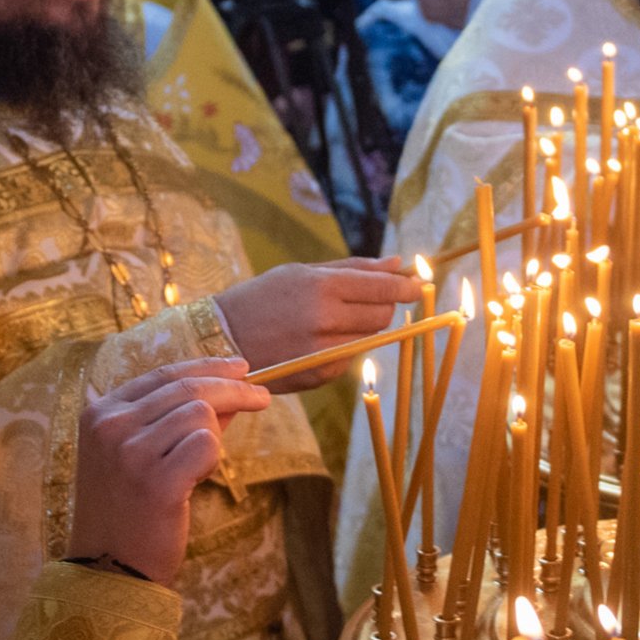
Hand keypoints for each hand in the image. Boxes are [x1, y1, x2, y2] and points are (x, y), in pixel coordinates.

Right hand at [68, 360, 274, 582]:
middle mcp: (111, 426)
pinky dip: (212, 461)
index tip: (241, 367)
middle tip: (263, 398)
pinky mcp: (156, 482)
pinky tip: (194, 481)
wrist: (109, 569)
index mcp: (100, 412)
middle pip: (189, 387)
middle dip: (234, 388)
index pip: (164, 373)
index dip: (208, 366)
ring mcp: (130, 452)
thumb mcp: (142, 454)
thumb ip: (180, 418)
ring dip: (213, 439)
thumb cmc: (129, 510)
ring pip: (202, 414)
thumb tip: (232, 390)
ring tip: (195, 470)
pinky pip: (208, 445)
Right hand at [215, 259, 422, 388]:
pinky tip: (318, 340)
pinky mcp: (318, 376)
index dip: (407, 287)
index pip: (382, 288)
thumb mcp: (301, 272)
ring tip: (335, 318)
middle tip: (365, 300)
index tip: (420, 284)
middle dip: (384, 305)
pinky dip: (345, 348)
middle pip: (383, 314)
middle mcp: (324, 320)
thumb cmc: (262, 297)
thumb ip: (353, 268)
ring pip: (371, 338)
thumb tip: (397, 263)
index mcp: (320, 288)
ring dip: (364, 326)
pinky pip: (351, 358)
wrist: (220, 339)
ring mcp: (322, 352)